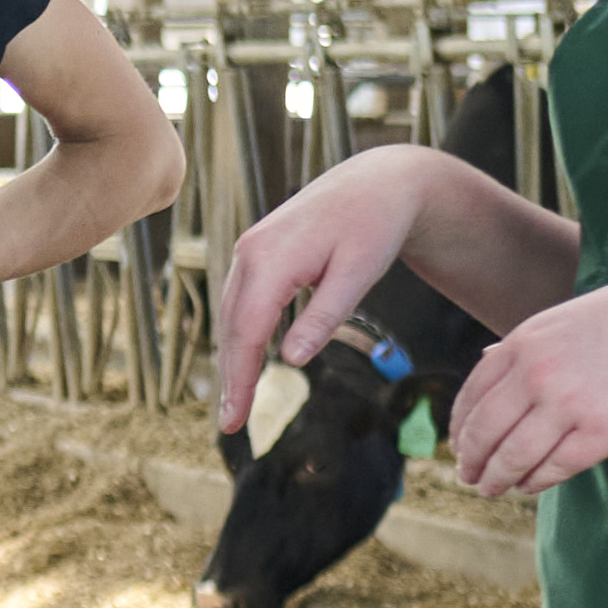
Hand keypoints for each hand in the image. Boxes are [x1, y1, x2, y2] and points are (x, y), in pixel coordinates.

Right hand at [198, 146, 451, 438]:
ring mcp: (250, 249)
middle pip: (231, 327)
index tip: (235, 420)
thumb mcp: (359, 273)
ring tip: (237, 401)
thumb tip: (290, 361)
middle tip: (230, 426)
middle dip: (230, 377)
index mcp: (271, 258)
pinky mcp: (258, 251)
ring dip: (232, 358)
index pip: (245, 331)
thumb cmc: (375, 225)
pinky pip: (241, 301)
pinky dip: (241, 334)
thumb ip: (324, 317)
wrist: (378, 181)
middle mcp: (250, 252)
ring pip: (232, 315)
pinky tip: (247, 360)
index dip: (238, 379)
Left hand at [426, 264, 607, 499]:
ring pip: (513, 458)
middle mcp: (537, 374)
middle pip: (484, 432)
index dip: (460, 427)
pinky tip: (530, 486)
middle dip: (471, 460)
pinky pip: (554, 469)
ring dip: (497, 479)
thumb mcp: (567, 317)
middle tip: (469, 475)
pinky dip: (536, 483)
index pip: (472, 394)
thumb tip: (486, 361)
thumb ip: (527, 343)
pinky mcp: (603, 434)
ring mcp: (568, 405)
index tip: (458, 445)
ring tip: (493, 488)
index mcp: (524, 341)